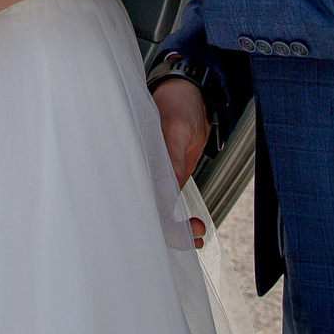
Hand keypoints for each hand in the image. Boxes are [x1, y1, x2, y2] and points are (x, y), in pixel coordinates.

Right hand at [151, 78, 211, 247]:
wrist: (192, 98)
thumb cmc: (178, 104)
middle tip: (192, 234)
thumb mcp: (176, 128)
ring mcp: (153, 177)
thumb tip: (167, 190)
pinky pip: (167, 206)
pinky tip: (194, 228)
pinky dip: (179, 221)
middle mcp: (141, 169)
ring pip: (157, 212)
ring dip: (175, 230)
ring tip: (198, 233)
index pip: (139, 194)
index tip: (176, 230)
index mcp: (136, 155)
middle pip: (144, 209)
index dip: (155, 217)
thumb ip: (171, 158)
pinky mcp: (165, 181)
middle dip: (166, 230)